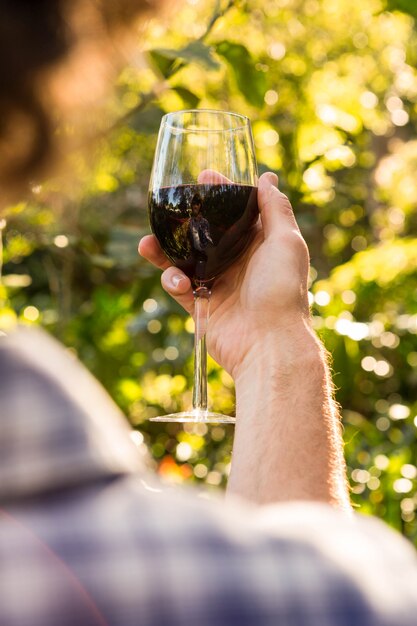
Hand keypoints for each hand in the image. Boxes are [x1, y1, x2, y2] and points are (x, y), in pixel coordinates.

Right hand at [139, 172, 310, 378]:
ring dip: (163, 250)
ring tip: (147, 244)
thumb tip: (268, 178)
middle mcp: (238, 262)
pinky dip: (172, 281)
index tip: (204, 176)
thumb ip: (276, 209)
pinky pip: (179, 287)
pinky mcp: (202, 305)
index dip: (220, 193)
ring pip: (183, 259)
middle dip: (183, 220)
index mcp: (259, 244)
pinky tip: (177, 282)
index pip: (236, 213)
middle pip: (204, 233)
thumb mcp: (286, 242)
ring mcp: (218, 283)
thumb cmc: (282, 290)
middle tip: (167, 207)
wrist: (269, 342)